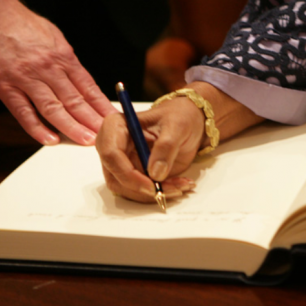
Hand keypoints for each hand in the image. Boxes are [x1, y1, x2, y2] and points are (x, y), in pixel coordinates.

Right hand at [0, 0, 118, 145]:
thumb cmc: (22, 23)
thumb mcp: (54, 37)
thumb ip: (66, 61)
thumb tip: (81, 82)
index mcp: (63, 56)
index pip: (88, 87)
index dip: (101, 106)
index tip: (113, 120)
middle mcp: (48, 68)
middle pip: (75, 100)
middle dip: (92, 121)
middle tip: (105, 138)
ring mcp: (26, 78)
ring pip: (53, 108)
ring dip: (71, 127)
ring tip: (85, 141)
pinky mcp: (4, 85)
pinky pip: (23, 111)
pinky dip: (37, 127)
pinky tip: (50, 139)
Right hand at [96, 82, 263, 203]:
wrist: (198, 120)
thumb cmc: (185, 113)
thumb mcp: (177, 124)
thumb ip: (164, 146)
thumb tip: (153, 171)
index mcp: (117, 125)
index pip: (107, 152)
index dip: (124, 171)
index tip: (148, 183)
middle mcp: (117, 145)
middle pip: (115, 176)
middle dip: (142, 188)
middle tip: (169, 190)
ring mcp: (127, 161)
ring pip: (128, 188)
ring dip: (153, 193)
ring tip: (181, 186)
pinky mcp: (141, 173)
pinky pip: (144, 190)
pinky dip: (161, 193)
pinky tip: (181, 186)